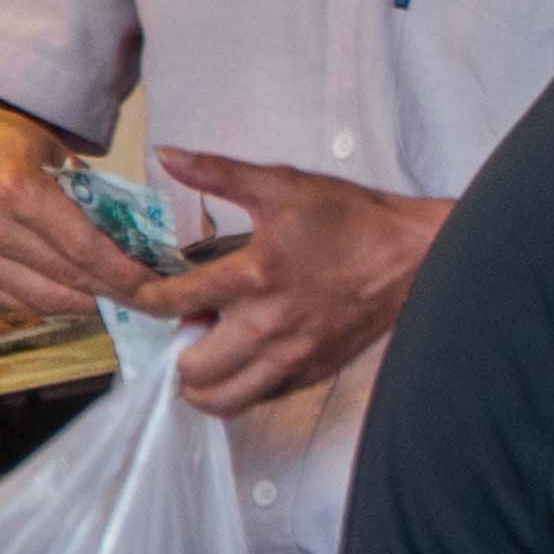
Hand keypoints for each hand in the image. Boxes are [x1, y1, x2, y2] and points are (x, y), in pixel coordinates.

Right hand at [0, 72, 152, 319]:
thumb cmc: (3, 143)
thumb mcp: (53, 152)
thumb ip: (91, 193)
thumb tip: (138, 237)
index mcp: (15, 190)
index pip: (83, 248)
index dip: (123, 273)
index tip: (156, 285)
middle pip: (67, 277)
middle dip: (115, 293)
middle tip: (151, 300)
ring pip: (44, 299)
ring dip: (89, 305)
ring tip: (122, 302)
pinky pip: (19, 304)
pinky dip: (55, 305)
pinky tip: (82, 299)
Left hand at [147, 151, 447, 416]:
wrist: (416, 256)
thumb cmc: (352, 219)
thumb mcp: (283, 184)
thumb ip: (218, 173)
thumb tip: (166, 155)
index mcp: (253, 276)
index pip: (168, 302)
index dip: (137, 294)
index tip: (138, 288)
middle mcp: (268, 327)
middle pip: (189, 369)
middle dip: (172, 348)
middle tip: (183, 322)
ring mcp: (292, 357)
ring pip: (222, 399)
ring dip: (201, 380)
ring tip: (205, 350)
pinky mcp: (313, 372)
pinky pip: (258, 398)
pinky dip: (238, 385)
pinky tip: (242, 357)